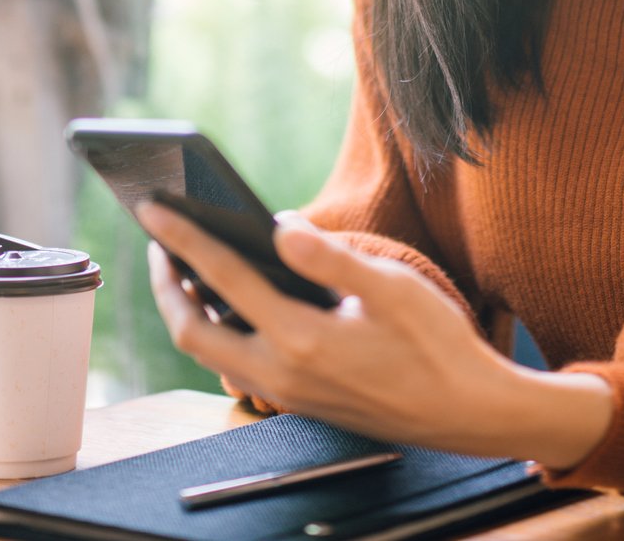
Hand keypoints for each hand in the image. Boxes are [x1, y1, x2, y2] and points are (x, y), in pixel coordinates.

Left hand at [140, 204, 614, 466]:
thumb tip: (279, 222)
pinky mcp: (300, 401)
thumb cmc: (439, 347)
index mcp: (301, 339)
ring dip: (190, 311)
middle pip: (192, 330)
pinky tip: (235, 304)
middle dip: (166, 285)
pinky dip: (221, 331)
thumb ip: (329, 256)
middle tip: (159, 243)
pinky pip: (238, 366)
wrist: (470, 414)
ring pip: (211, 354)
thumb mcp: (392, 287)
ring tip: (187, 269)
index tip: (153, 210)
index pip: (222, 278)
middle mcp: (283, 374)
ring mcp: (288, 394)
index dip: (183, 239)